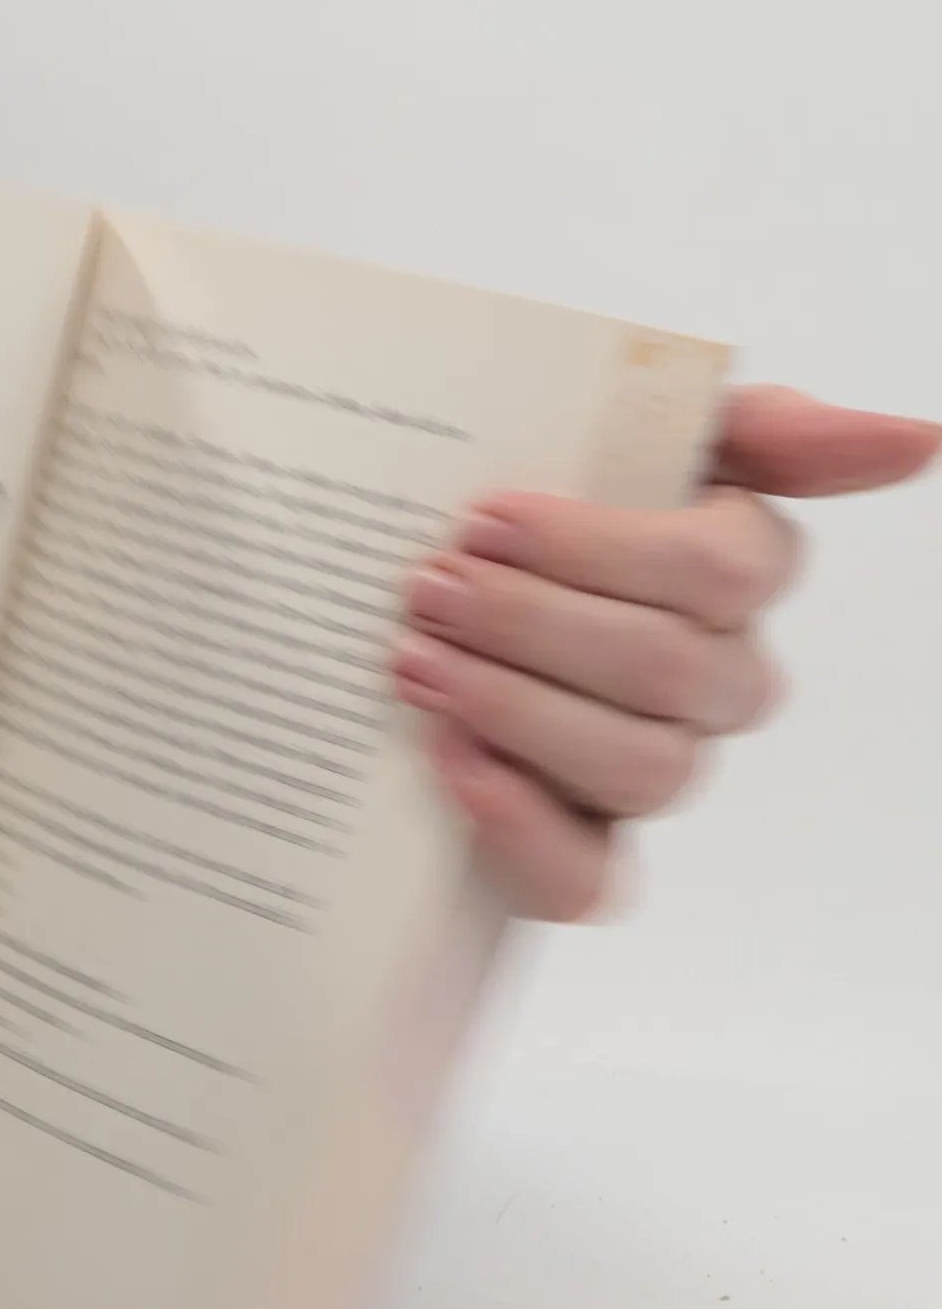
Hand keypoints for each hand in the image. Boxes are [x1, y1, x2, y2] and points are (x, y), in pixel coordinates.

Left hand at [393, 389, 937, 920]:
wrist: (416, 606)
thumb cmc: (530, 516)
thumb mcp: (633, 435)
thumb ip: (764, 428)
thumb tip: (917, 441)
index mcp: (736, 576)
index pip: (721, 572)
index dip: (596, 548)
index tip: (484, 519)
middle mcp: (717, 683)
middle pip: (666, 667)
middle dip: (531, 622)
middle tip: (429, 587)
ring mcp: (658, 771)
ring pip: (640, 768)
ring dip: (515, 709)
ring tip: (418, 660)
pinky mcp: (586, 856)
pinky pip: (587, 880)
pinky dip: (517, 825)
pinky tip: (449, 759)